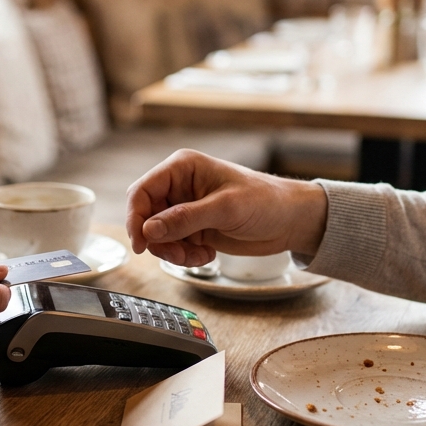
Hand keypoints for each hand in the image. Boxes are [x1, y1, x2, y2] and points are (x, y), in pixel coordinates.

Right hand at [126, 149, 327, 265]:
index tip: (141, 244)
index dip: (136, 217)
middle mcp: (179, 186)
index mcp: (183, 168)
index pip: (143, 191)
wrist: (290, 220)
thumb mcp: (225, 209)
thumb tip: (149, 230)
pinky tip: (207, 254)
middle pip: (146, 216)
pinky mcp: (193, 228)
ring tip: (197, 257)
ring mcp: (185, 209)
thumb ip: (185, 218)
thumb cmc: (265, 201)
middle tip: (177, 255)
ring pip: (158, 236)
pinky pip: (173, 246)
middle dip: (158, 240)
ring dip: (173, 252)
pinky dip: (185, 256)